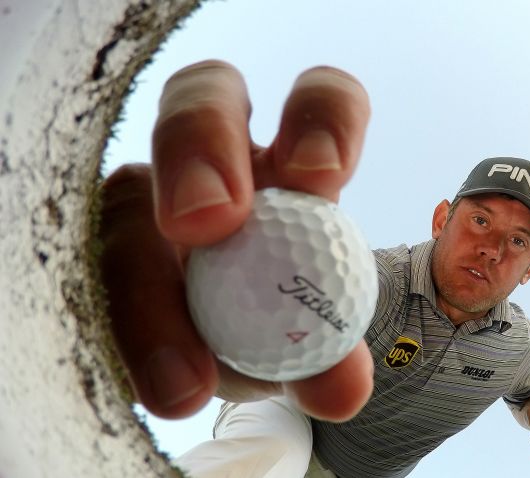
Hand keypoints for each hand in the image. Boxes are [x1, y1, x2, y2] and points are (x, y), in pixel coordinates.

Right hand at [99, 60, 372, 420]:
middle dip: (199, 143)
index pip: (320, 101)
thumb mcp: (332, 340)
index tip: (323, 177)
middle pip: (199, 104)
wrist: (246, 363)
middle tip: (210, 224)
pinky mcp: (98, 253)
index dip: (322, 116)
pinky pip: (90, 283)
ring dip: (148, 293)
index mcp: (297, 163)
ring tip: (184, 385)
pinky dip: (124, 341)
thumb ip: (345, 349)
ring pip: (122, 199)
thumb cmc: (299, 332)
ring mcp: (148, 202)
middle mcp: (219, 164)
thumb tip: (346, 387)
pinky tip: (155, 391)